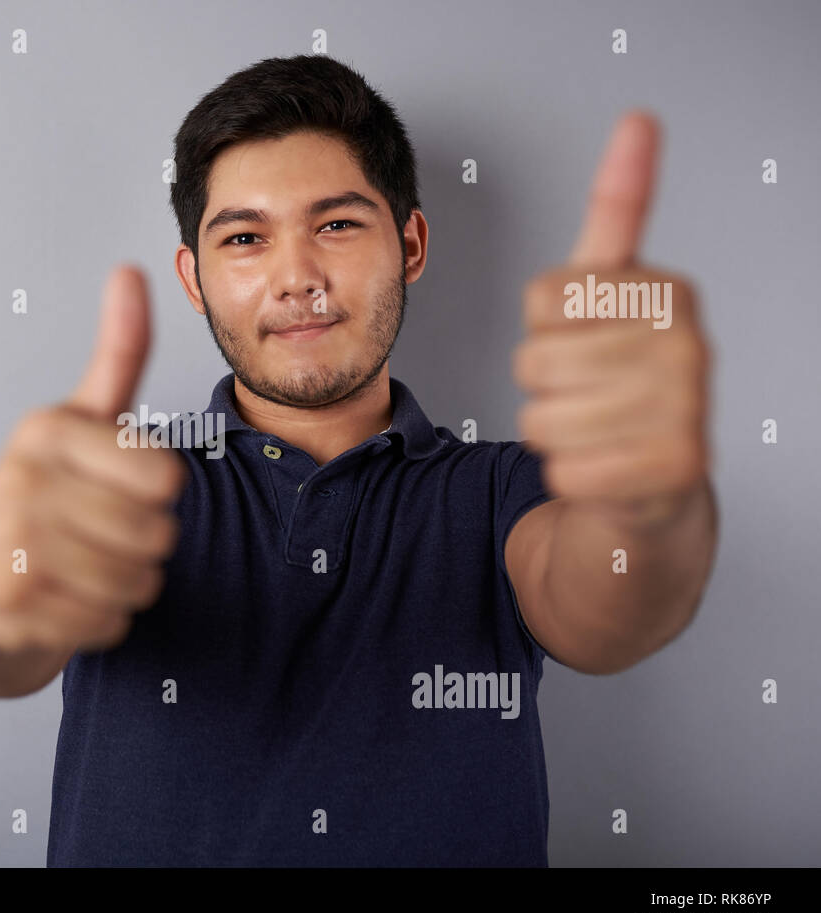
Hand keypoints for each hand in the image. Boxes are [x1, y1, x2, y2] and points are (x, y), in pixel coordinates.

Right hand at [0, 265, 187, 656]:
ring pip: (138, 582)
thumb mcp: (85, 418)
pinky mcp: (10, 601)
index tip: (119, 484)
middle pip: (157, 534)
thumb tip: (130, 269)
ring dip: (129, 583)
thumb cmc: (51, 489)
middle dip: (146, 544)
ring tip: (89, 564)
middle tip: (103, 532)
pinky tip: (70, 598)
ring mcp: (10, 541)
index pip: (165, 476)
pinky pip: (110, 621)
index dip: (159, 491)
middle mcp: (20, 478)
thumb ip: (119, 351)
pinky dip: (105, 619)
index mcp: (46, 428)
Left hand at [513, 112, 712, 529]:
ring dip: (550, 431)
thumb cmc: (618, 379)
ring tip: (596, 429)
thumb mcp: (611, 290)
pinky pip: (563, 469)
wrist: (651, 484)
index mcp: (667, 292)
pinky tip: (605, 469)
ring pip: (541, 416)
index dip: (542, 326)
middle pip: (534, 358)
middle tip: (587, 393)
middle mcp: (689, 344)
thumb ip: (617, 211)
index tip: (585, 335)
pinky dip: (567, 475)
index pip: (543, 296)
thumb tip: (639, 119)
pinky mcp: (673, 470)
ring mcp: (688, 409)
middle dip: (541, 383)